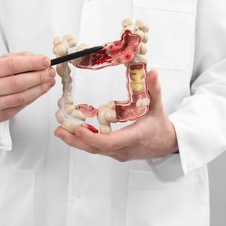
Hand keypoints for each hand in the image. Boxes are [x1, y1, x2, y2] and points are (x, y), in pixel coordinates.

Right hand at [0, 52, 55, 125]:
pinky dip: (35, 96)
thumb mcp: (1, 63)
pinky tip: (42, 89)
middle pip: (17, 82)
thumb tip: (42, 60)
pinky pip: (22, 105)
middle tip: (50, 72)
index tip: (46, 61)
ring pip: (21, 96)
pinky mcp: (0, 115)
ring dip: (40, 88)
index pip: (11, 65)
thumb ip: (21, 58)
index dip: (31, 63)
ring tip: (49, 80)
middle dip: (38, 76)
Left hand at [54, 69, 177, 160]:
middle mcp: (124, 149)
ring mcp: (119, 153)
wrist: (165, 144)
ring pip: (94, 150)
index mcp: (134, 137)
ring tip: (61, 131)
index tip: (77, 130)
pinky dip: (85, 141)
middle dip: (76, 140)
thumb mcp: (158, 106)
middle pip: (96, 149)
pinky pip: (98, 149)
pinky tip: (74, 133)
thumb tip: (152, 72)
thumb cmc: (160, 125)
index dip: (91, 137)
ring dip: (77, 141)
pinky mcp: (115, 153)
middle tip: (59, 130)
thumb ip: (154, 89)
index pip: (109, 142)